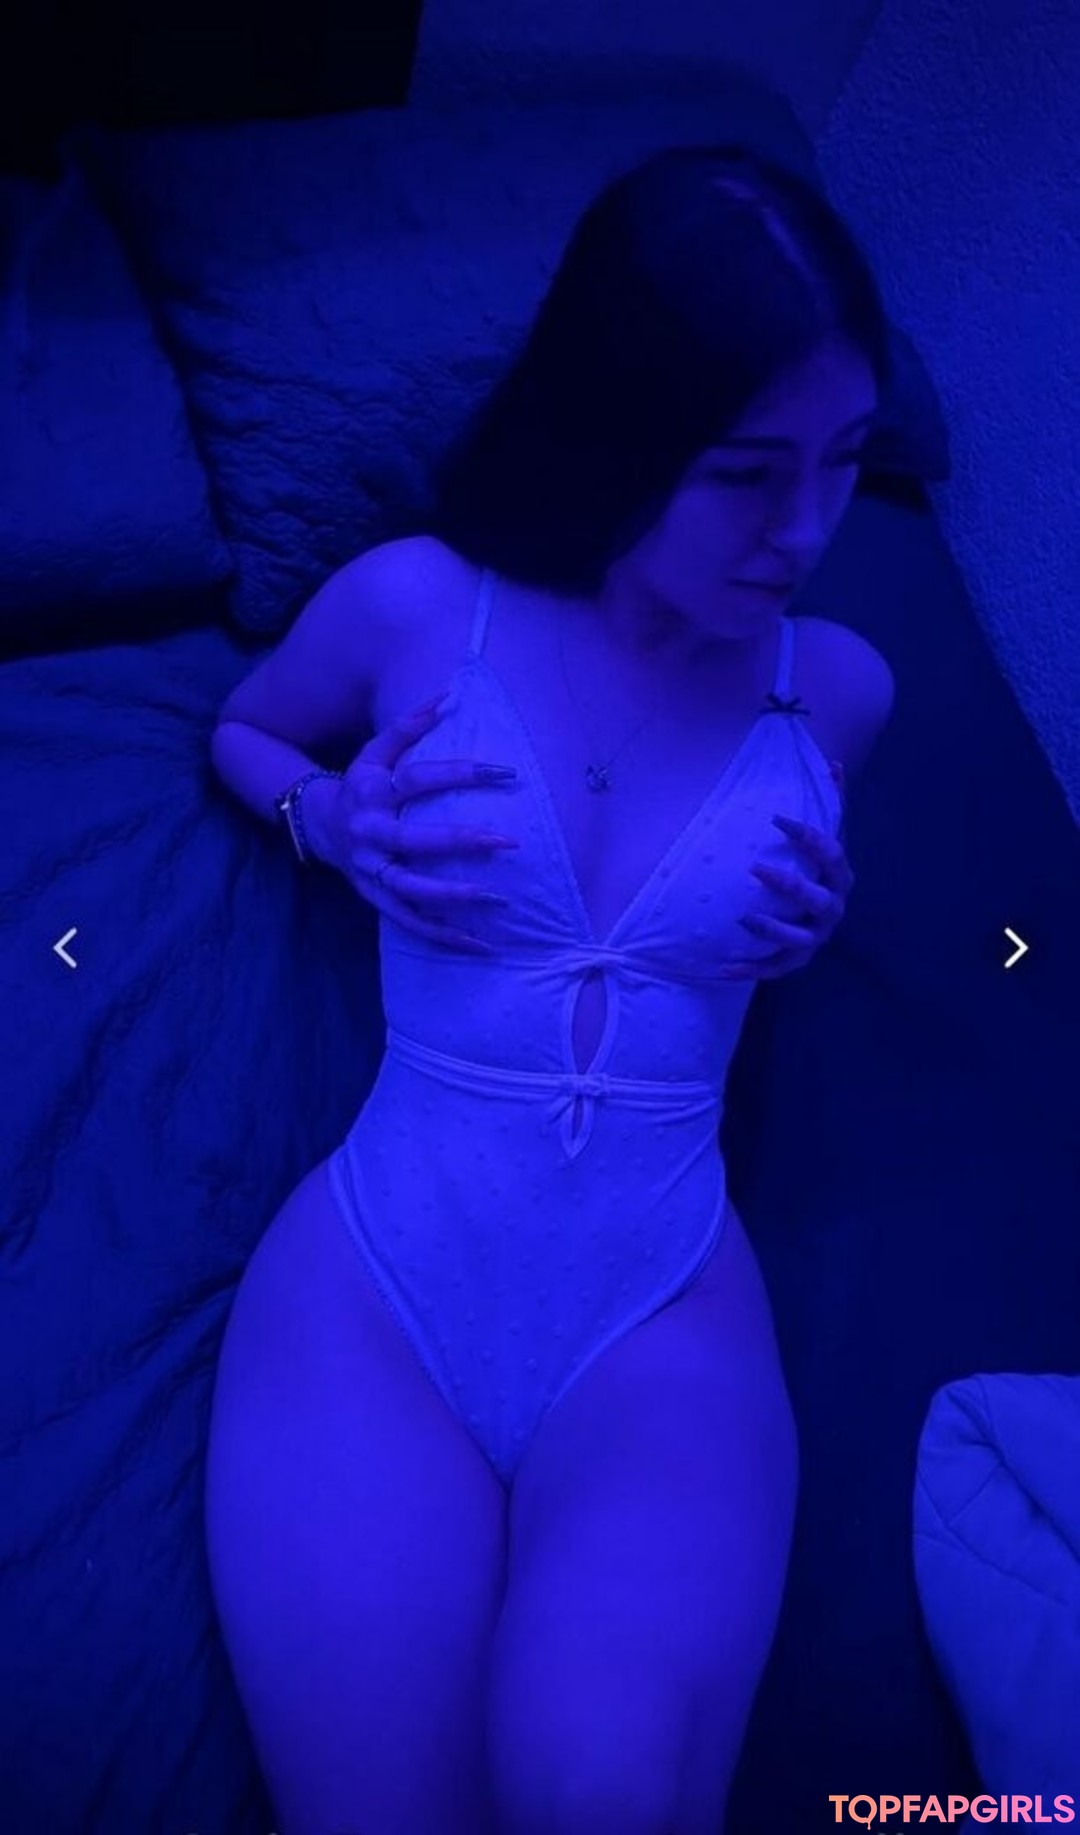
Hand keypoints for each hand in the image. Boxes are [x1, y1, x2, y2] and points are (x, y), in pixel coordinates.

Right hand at [315, 694, 518, 955]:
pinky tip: (480, 943)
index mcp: (373, 792)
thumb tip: (449, 695)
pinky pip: (411, 922)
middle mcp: (369, 834)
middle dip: (462, 840)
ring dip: (455, 896)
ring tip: (498, 897)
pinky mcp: (375, 899)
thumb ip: (409, 725)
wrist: (318, 827)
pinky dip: (444, 935)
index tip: (505, 772)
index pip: (418, 780)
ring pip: (413, 888)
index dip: (461, 773)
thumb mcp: (374, 751)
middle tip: (508, 841)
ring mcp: (371, 871)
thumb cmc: (359, 786)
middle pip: (416, 839)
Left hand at [723, 762, 852, 980]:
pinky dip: (751, 970)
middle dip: (787, 884)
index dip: (806, 836)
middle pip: (817, 898)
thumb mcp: (825, 840)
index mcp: (840, 876)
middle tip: (754, 867)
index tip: (776, 818)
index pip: (830, 852)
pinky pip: (775, 968)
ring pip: (799, 938)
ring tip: (743, 919)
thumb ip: (830, 803)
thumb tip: (833, 764)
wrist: (823, 919)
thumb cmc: (818, 872)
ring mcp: (817, 936)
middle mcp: (833, 907)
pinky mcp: (798, 960)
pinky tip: (723, 967)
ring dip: (772, 930)